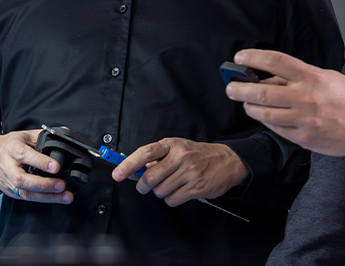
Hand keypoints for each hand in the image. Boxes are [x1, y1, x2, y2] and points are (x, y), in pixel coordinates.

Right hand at [0, 130, 72, 203]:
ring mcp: (9, 182)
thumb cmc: (9, 146)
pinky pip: (28, 198)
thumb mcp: (24, 136)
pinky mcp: (12, 192)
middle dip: (44, 184)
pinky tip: (57, 198)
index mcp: (11, 149)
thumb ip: (43, 136)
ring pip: (26, 193)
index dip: (40, 162)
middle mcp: (8, 167)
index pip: (24, 155)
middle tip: (61, 185)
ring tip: (65, 196)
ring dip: (47, 196)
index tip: (56, 166)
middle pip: (23, 179)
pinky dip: (44, 199)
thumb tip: (65, 134)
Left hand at [110, 138, 247, 206]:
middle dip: (143, 186)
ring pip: (160, 191)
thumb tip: (133, 171)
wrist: (227, 160)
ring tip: (170, 185)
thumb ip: (155, 159)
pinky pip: (172, 200)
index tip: (117, 174)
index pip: (145, 153)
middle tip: (145, 186)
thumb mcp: (176, 149)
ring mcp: (189, 172)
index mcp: (171, 145)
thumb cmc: (198, 154)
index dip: (128, 165)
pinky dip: (171, 199)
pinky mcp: (196, 187)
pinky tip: (179, 191)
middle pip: (150, 178)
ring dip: (160, 192)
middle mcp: (180, 157)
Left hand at [226, 49, 344, 158]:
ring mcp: (304, 120)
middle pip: (263, 91)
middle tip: (231, 87)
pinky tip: (265, 116)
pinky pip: (277, 129)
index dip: (254, 57)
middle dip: (240, 89)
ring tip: (246, 103)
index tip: (240, 57)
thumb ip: (298, 77)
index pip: (276, 62)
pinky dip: (267, 122)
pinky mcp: (304, 138)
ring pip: (265, 114)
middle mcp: (306, 98)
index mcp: (312, 77)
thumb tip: (270, 76)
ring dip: (250, 107)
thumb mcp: (327, 77)